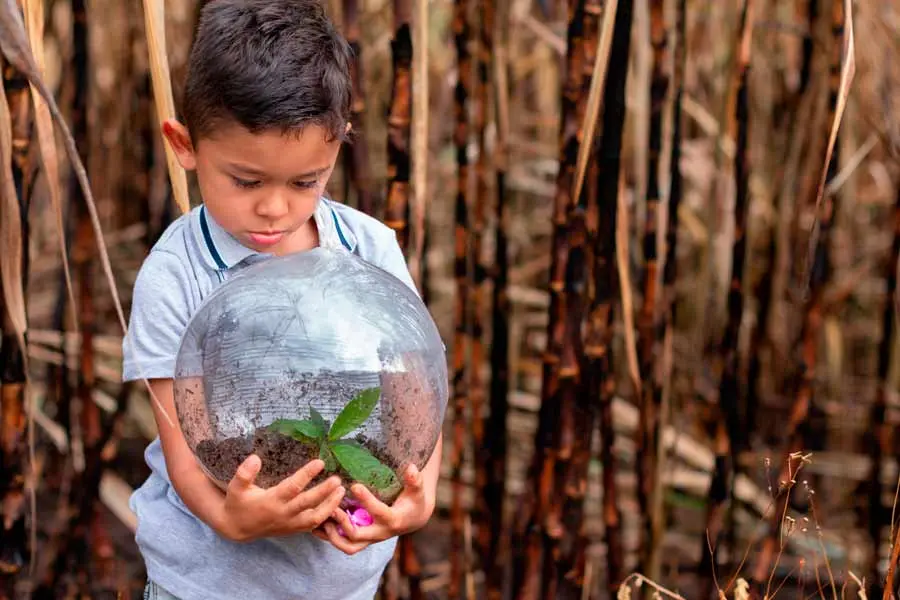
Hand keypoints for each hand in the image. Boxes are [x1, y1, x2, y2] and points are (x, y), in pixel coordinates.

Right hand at [217, 454, 345, 542]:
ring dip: (330, 506)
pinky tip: (336, 505)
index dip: (306, 475)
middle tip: (337, 479)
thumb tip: (255, 458)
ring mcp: (290, 523)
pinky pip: (313, 526)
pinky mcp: (294, 529)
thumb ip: (244, 474)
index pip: (292, 487)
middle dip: (324, 492)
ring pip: (315, 518)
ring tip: (341, 491)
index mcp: (271, 501)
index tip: (320, 462)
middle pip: (308, 503)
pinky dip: (326, 517)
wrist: (237, 528)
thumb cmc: (238, 504)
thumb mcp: (235, 488)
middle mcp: (283, 514)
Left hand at [312, 463, 434, 554]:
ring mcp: (370, 538)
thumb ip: (414, 480)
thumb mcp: (417, 490)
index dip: (366, 500)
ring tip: (320, 520)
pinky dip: (329, 537)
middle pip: (357, 536)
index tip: (354, 485)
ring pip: (348, 546)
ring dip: (332, 536)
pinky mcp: (363, 539)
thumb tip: (411, 468)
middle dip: (342, 523)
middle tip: (331, 507)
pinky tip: (316, 524)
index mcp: (393, 520)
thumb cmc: (415, 500)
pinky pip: (344, 543)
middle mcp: (380, 533)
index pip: (378, 512)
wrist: (413, 518)